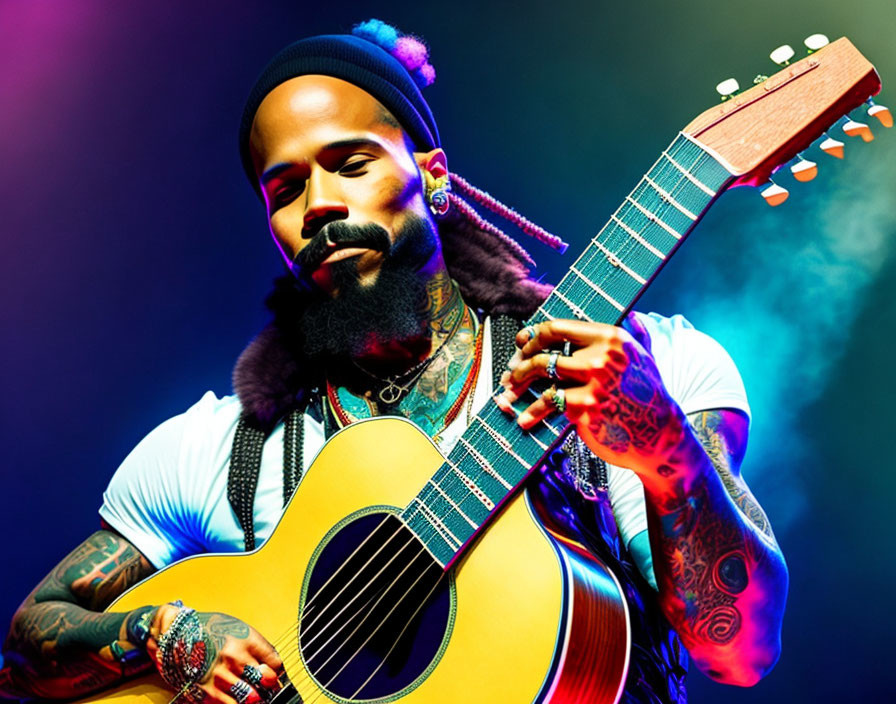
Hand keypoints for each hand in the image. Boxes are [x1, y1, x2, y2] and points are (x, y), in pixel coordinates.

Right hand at [146, 605, 282, 702]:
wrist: (175, 634)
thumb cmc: (208, 629)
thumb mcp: (237, 628)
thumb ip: (255, 646)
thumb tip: (272, 666)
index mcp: (246, 639)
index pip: (275, 663)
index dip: (277, 672)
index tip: (275, 675)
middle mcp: (235, 658)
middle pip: (266, 682)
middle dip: (269, 688)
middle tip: (266, 689)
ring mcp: (221, 675)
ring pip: (251, 698)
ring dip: (255, 699)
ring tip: (253, 696)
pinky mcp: (207, 690)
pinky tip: (237, 699)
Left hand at [496, 315, 686, 478]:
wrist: (660, 436)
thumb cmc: (648, 395)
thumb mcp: (645, 357)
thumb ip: (636, 333)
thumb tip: (631, 315)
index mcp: (612, 338)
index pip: (559, 327)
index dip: (534, 335)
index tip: (521, 342)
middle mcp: (602, 356)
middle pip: (545, 351)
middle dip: (521, 362)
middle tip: (511, 372)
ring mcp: (594, 383)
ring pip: (542, 374)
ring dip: (519, 384)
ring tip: (510, 393)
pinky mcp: (587, 408)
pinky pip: (550, 404)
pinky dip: (533, 412)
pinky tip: (525, 419)